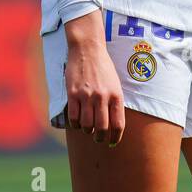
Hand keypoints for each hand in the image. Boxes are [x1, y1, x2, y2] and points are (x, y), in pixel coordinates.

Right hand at [63, 11, 125, 145]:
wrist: (88, 49)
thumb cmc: (103, 67)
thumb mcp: (115, 83)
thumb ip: (114, 102)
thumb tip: (113, 124)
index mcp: (116, 95)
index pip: (118, 124)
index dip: (115, 137)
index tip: (112, 142)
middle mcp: (103, 97)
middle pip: (102, 128)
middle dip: (100, 138)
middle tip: (98, 138)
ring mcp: (87, 95)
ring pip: (87, 125)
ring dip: (87, 131)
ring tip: (88, 128)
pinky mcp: (73, 93)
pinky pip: (74, 117)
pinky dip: (75, 124)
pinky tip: (77, 122)